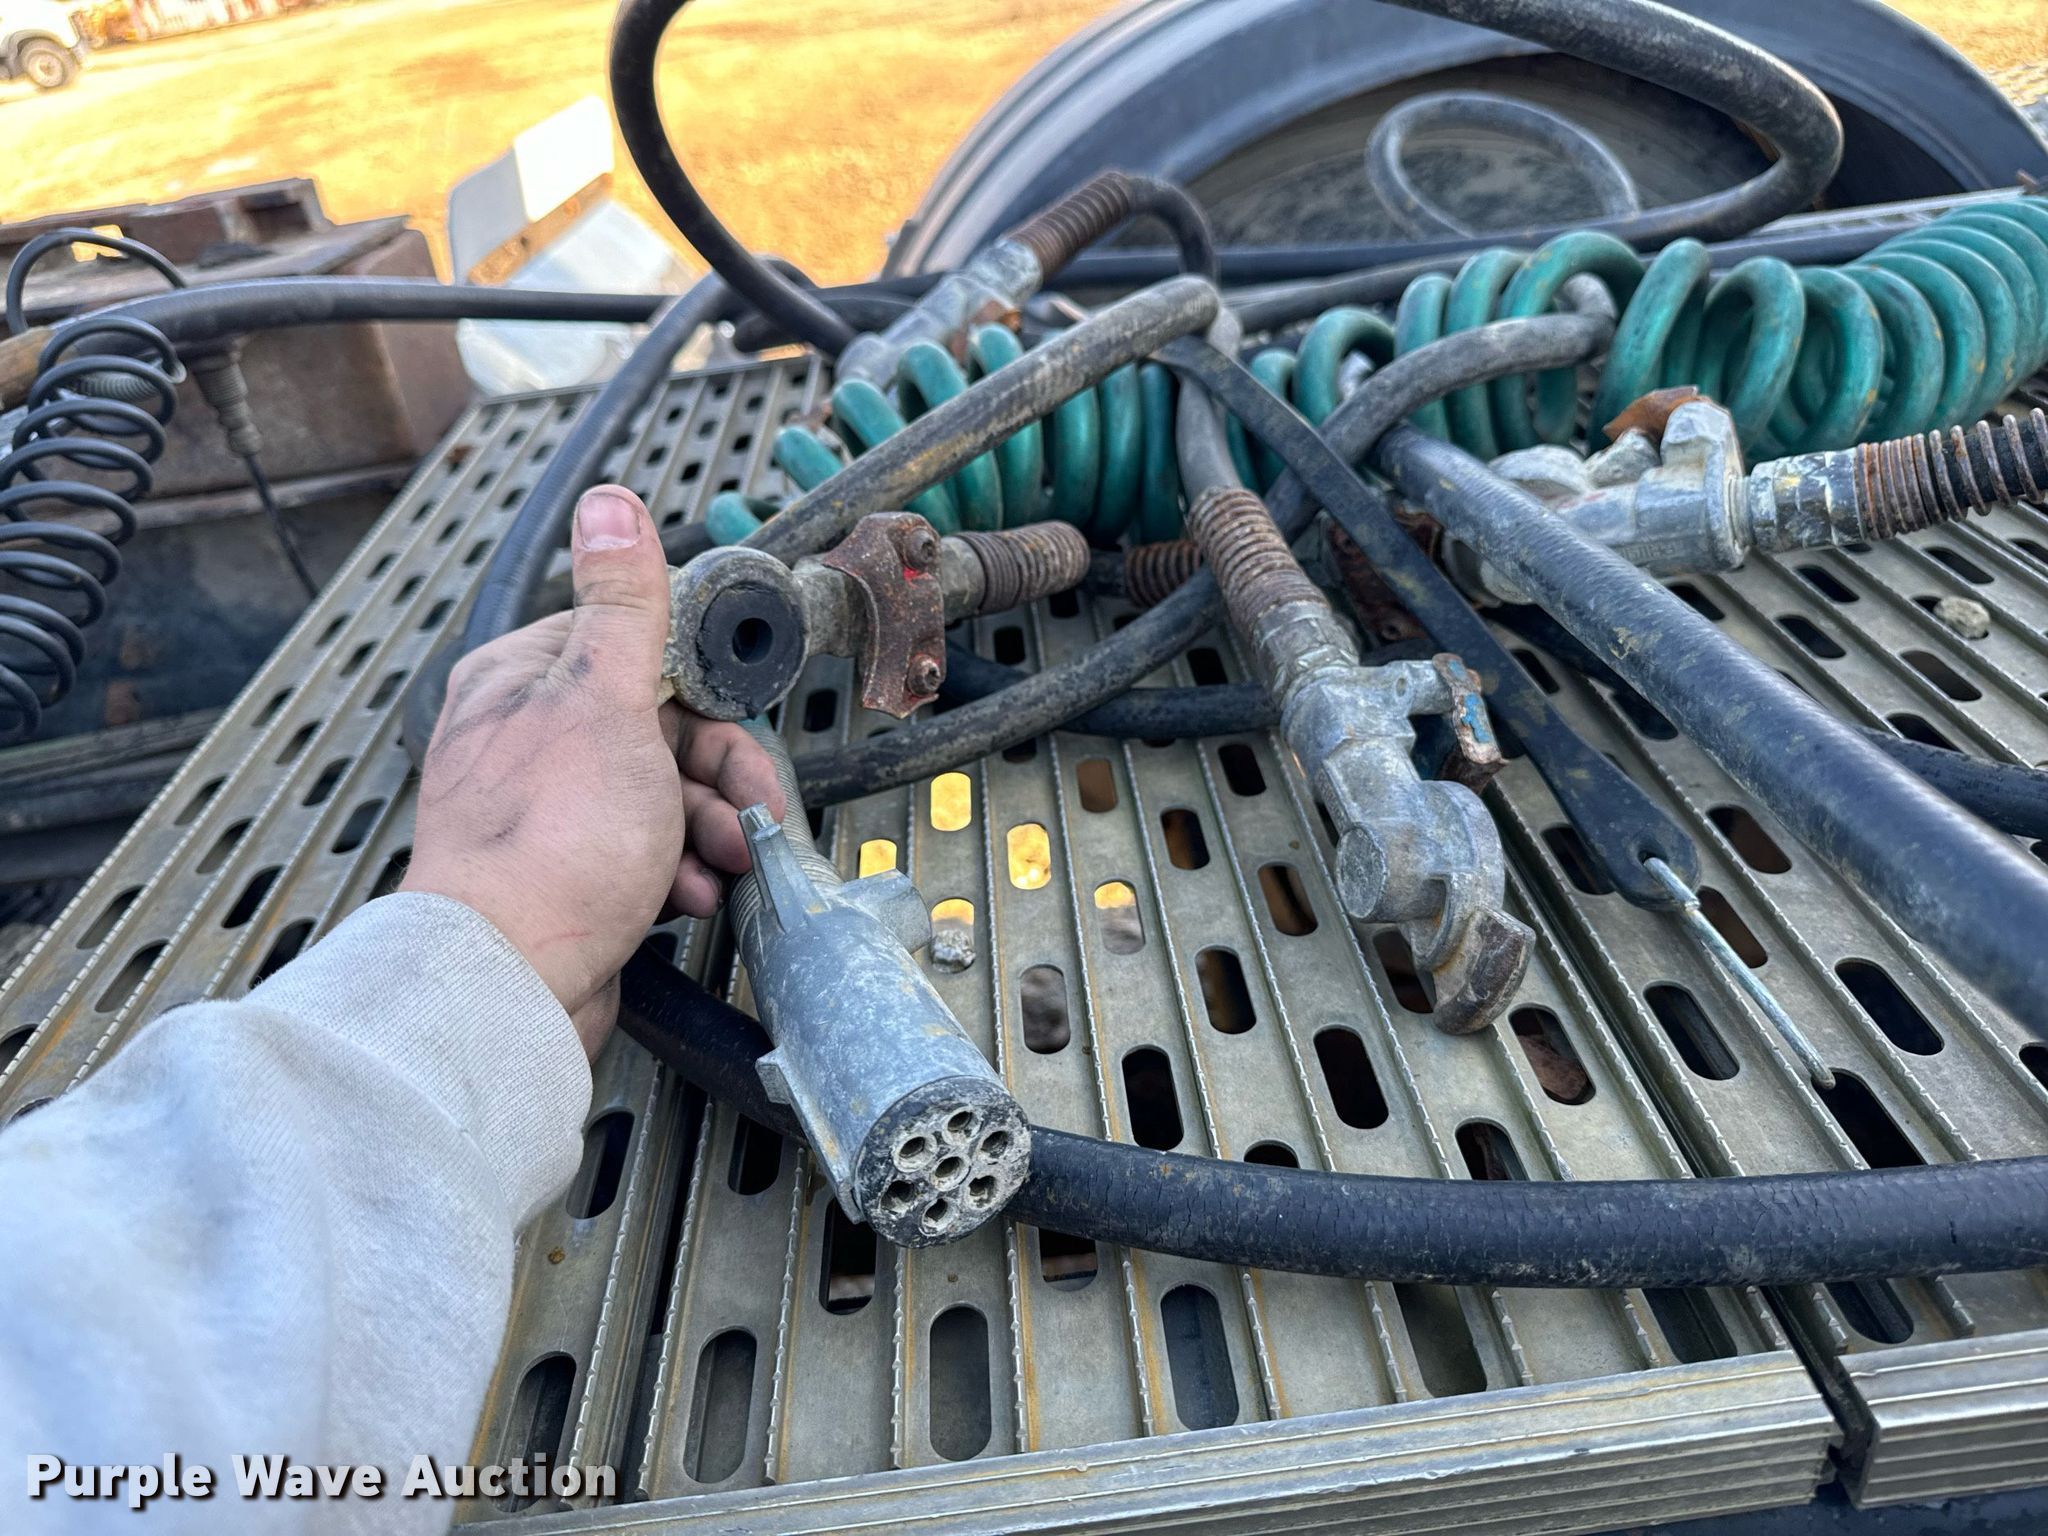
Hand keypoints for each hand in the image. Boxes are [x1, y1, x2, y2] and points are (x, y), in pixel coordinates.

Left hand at [404, 486, 785, 1056]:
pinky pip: (645, 854)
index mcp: (526, 680)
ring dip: (708, 828)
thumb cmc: (548, 844)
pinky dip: (677, 871)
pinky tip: (684, 893)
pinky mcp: (569, 875)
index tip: (740, 715)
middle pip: (660, 729)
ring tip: (722, 863)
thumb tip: (611, 504)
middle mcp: (530, 740)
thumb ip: (622, 606)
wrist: (510, 980)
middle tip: (754, 806)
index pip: (637, 650)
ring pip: (660, 795)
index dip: (702, 687)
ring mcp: (551, 812)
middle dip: (718, 773)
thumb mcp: (604, 700)